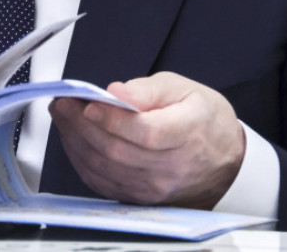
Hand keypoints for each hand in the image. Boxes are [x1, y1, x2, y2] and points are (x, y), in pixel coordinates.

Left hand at [49, 71, 244, 208]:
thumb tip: (116, 91)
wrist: (224, 161)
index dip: (112, 119)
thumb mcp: (183, 89)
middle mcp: (171, 167)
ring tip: (62, 116)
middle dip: (82, 125)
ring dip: (76, 141)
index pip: (145, 132)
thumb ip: (148, 90)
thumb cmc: (203, 119)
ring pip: (105, 168)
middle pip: (118, 151)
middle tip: (63, 103)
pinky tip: (73, 139)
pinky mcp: (141, 197)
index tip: (89, 103)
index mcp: (187, 133)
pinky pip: (103, 182)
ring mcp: (155, 188)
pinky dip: (82, 160)